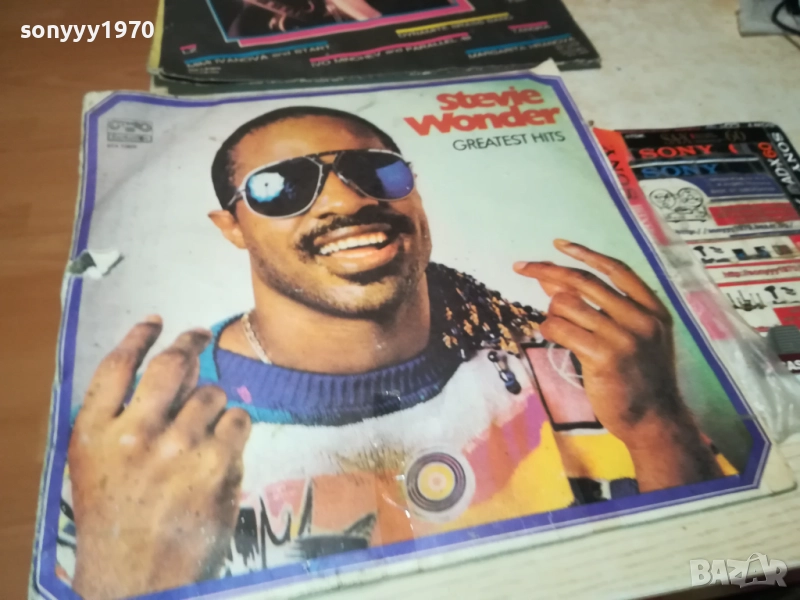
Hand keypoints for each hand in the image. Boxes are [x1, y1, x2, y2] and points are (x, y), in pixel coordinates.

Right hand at [68, 316, 250, 599]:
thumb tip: (165, 381)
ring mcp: (176, 447)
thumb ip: (118, 424)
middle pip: (170, 365)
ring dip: (213, 405)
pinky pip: (238, 420)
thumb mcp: (96, 471)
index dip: (138, 336)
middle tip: (200, 334)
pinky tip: (223, 451)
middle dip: (189, 341)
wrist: (139, 582)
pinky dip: (236, 429)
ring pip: (211, 393)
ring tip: (204, 435)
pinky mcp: (216, 463)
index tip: (155, 322)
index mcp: (93, 434)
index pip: (116, 366)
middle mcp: (133, 434)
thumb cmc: (119, 528)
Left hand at [514, 240, 721, 490]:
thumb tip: (555, 281)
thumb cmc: (638, 378)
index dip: (585, 253)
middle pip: (584, 281)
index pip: (615, 269)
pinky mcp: (604, 357)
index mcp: (653, 309)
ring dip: (551, 312)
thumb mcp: (631, 336)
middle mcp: (641, 318)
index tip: (558, 245)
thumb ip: (601, 309)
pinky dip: (549, 329)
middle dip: (546, 270)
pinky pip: (561, 329)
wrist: (654, 420)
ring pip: (567, 304)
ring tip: (558, 327)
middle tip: (521, 266)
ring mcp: (624, 337)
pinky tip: (552, 336)